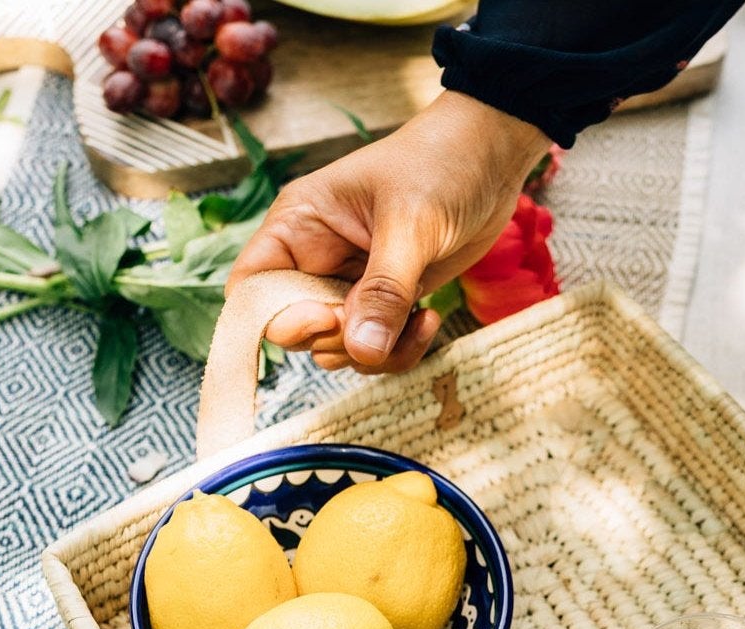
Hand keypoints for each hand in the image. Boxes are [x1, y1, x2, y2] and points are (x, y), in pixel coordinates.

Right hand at [227, 91, 550, 372]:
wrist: (492, 158)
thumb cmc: (442, 165)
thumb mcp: (410, 226)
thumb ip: (384, 292)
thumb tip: (362, 351)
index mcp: (299, 225)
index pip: (252, 289)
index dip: (278, 318)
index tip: (329, 318)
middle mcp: (316, 258)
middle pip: (296, 332)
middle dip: (339, 342)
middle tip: (383, 320)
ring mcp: (350, 283)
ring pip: (339, 349)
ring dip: (377, 354)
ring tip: (419, 319)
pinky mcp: (385, 301)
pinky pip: (376, 348)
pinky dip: (401, 350)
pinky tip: (429, 319)